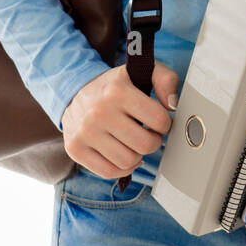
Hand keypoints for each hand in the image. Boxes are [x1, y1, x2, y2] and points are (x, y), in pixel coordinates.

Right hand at [61, 59, 178, 179]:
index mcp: (117, 91)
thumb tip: (173, 105)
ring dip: (137, 155)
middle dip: (153, 141)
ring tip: (133, 142)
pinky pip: (109, 172)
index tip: (158, 121)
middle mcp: (99, 112)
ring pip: (128, 161)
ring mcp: (84, 132)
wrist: (73, 93)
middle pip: (145, 145)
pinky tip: (122, 154)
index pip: (159, 120)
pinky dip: (121, 168)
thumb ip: (166, 80)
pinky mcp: (75, 149)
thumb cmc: (114, 87)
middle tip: (148, 134)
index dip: (165, 124)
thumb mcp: (140, 73)